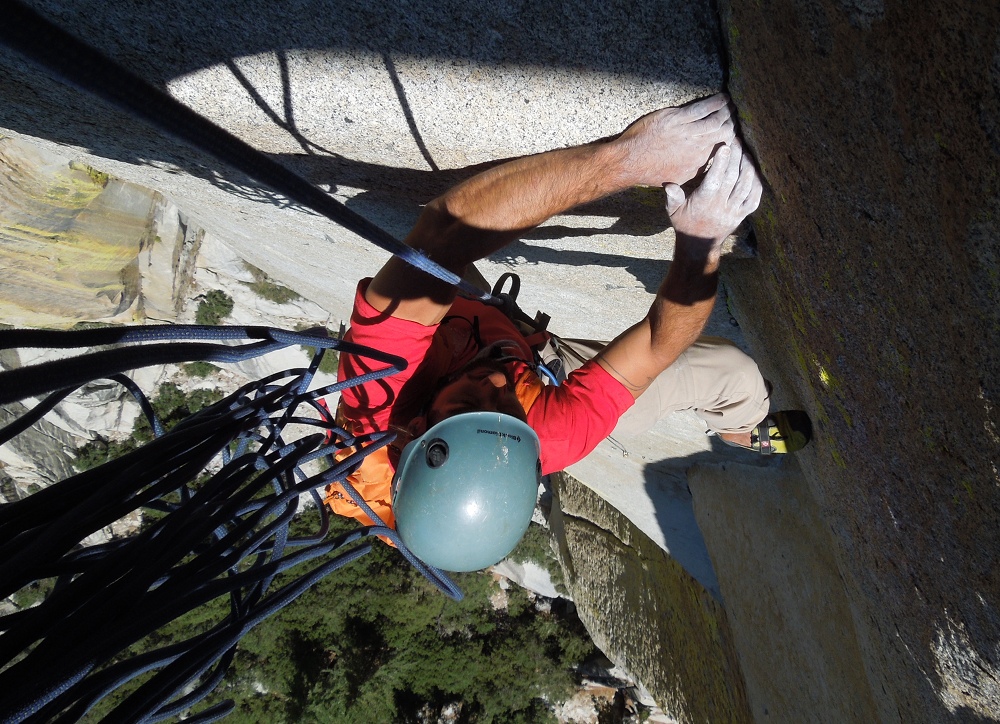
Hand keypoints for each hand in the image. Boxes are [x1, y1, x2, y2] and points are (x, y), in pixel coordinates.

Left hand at [614, 94, 735, 185]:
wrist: (630, 162)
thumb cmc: (650, 171)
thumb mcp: (678, 179)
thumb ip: (695, 171)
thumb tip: (708, 166)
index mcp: (699, 162)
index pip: (723, 149)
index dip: (730, 141)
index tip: (733, 134)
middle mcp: (698, 147)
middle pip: (725, 133)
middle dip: (732, 124)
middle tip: (735, 117)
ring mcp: (688, 132)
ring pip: (716, 119)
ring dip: (726, 111)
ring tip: (730, 106)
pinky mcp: (677, 119)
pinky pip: (702, 108)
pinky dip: (715, 102)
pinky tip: (723, 97)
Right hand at [664, 139, 762, 245]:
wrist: (699, 246)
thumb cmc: (684, 223)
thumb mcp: (673, 211)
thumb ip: (672, 197)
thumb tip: (668, 185)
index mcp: (704, 202)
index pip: (715, 180)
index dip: (721, 162)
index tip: (725, 146)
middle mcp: (721, 206)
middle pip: (732, 178)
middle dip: (736, 157)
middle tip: (736, 141)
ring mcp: (734, 211)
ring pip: (746, 186)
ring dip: (747, 167)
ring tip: (745, 152)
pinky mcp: (742, 215)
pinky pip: (754, 197)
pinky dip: (756, 182)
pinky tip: (753, 170)